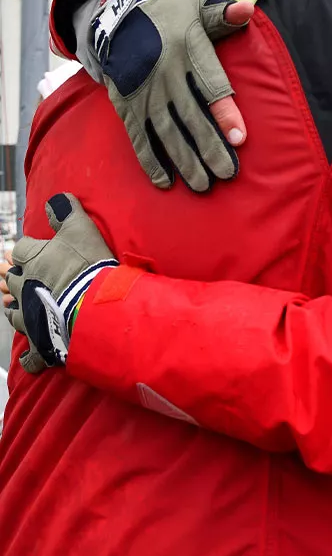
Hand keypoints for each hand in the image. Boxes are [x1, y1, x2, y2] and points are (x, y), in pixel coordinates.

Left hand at [3, 194, 117, 372]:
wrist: (94, 305)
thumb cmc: (87, 266)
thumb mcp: (81, 229)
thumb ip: (67, 212)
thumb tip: (57, 198)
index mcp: (33, 261)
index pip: (21, 249)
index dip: (27, 249)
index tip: (34, 250)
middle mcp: (24, 288)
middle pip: (13, 281)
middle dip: (18, 279)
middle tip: (28, 279)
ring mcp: (30, 317)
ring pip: (14, 314)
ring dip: (17, 311)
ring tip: (21, 310)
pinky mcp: (41, 343)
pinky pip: (31, 356)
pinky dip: (31, 357)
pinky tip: (32, 356)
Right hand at [90, 0, 252, 191]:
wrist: (115, 20)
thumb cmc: (170, 19)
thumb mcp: (196, 9)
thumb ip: (223, 14)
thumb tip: (247, 9)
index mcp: (188, 53)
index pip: (210, 87)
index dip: (224, 113)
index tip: (239, 138)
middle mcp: (166, 76)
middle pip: (191, 118)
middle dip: (209, 148)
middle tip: (227, 173)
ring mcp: (145, 94)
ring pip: (166, 133)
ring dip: (184, 161)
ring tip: (202, 184)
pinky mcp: (127, 106)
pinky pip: (138, 137)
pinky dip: (150, 161)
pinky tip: (165, 182)